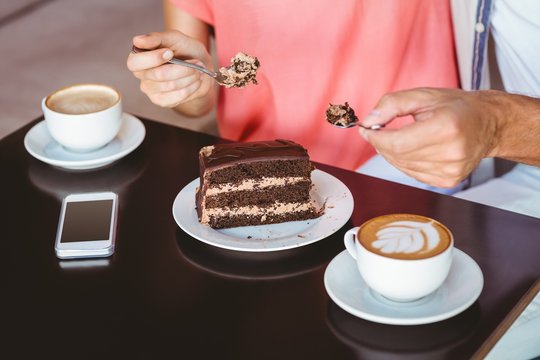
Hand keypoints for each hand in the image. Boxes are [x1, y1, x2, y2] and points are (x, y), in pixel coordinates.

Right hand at [126, 30, 213, 112]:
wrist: (201, 66)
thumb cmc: (184, 50)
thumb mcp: (173, 38)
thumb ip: (155, 38)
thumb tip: (137, 41)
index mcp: (138, 56)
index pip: (135, 63)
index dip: (154, 58)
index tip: (170, 52)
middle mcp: (141, 74)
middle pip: (159, 75)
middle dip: (182, 68)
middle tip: (195, 62)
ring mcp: (150, 89)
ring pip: (171, 85)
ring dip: (190, 77)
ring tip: (198, 70)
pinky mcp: (162, 101)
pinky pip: (177, 97)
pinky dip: (191, 87)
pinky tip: (195, 81)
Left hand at [359, 88, 500, 187]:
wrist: (488, 123)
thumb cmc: (456, 106)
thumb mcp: (423, 95)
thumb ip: (392, 104)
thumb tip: (368, 121)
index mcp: (446, 128)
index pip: (397, 143)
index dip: (376, 138)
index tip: (367, 129)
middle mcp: (450, 152)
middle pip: (397, 156)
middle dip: (382, 143)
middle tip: (380, 130)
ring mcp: (451, 170)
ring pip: (402, 166)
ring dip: (392, 153)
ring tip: (402, 137)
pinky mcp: (449, 180)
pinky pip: (412, 174)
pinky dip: (405, 162)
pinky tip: (414, 148)